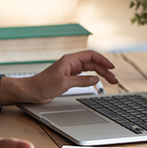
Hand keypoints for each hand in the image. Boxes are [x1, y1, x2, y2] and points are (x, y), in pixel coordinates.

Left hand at [1, 50, 117, 104]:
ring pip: (89, 69)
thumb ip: (81, 81)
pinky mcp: (68, 78)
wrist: (31, 91)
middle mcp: (71, 63)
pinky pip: (84, 76)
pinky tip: (98, 82)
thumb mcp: (64, 84)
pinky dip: (92, 78)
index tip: (112, 67)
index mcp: (69, 60)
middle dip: (104, 69)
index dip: (103, 60)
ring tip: (110, 81)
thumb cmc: (43, 85)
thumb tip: (96, 79)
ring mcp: (70, 70)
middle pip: (92, 63)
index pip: (91, 56)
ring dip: (100, 74)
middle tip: (114, 79)